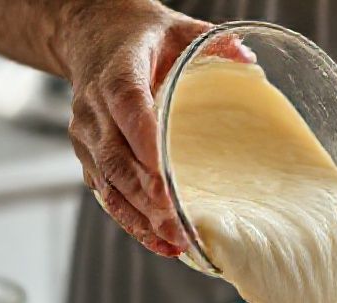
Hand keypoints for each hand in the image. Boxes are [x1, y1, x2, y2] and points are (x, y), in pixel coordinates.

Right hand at [60, 1, 249, 255]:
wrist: (93, 37)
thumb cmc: (142, 38)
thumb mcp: (179, 27)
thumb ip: (213, 40)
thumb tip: (248, 61)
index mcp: (119, 71)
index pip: (127, 105)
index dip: (143, 142)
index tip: (164, 178)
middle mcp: (95, 106)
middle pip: (115, 156)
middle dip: (144, 194)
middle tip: (175, 223)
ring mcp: (88, 134)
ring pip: (107, 181)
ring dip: (138, 215)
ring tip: (171, 241)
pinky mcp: (88, 155)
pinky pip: (106, 192)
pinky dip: (130, 220)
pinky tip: (157, 241)